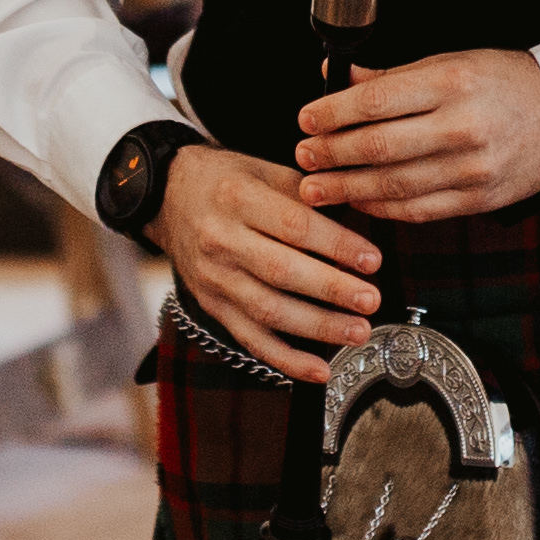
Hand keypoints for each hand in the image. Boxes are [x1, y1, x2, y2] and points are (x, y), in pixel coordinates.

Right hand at [157, 145, 382, 382]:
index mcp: (237, 199)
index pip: (293, 225)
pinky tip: (319, 369)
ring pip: (268, 311)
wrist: (167, 198)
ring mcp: (214, 279)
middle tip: (371, 300)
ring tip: (358, 331)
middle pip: (281, 271)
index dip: (336, 245)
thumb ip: (306, 196)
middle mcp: (220, 240)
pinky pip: (251, 340)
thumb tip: (352, 230)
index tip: (372, 259)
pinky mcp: (213, 307)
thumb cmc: (225, 182)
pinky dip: (286, 360)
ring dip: (318, 327)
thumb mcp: (262, 170)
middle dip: (331, 290)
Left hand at [296, 50, 539, 224]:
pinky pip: (419, 211)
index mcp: (451, 82)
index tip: (307, 120)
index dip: (333, 114)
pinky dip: (383, 209)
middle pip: (378, 147)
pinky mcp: (479, 200)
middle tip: (304, 157)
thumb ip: (392, 76)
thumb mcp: (450, 61)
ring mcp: (471, 169)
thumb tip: (339, 77)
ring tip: (318, 188)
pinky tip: (360, 201)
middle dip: (331, 156)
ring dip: (347, 189)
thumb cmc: (506, 81)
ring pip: (394, 186)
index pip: (376, 101)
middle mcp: (461, 126)